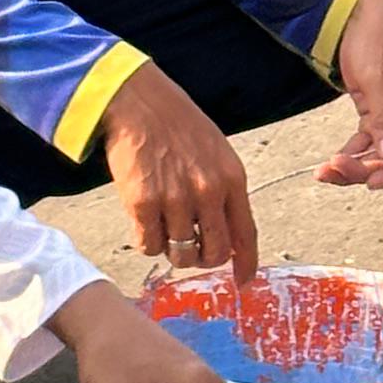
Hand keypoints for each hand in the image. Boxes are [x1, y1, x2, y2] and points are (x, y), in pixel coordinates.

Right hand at [101, 61, 258, 279]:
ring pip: (181, 254)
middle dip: (203, 259)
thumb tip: (225, 233)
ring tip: (163, 224)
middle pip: (214, 253)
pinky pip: (150, 246)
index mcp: (232, 178)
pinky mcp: (143, 204)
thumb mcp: (215, 151)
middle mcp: (208, 191)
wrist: (136, 101)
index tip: (243, 281)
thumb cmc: (175, 124)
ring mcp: (176, 199)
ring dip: (173, 249)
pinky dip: (148, 241)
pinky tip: (144, 220)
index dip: (246, 263)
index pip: (246, 234)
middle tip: (191, 249)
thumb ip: (223, 190)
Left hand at [318, 0, 382, 191]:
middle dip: (367, 170)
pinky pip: (368, 140)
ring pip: (380, 153)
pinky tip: (334, 159)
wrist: (357, 9)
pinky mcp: (376, 108)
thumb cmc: (376, 34)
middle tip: (334, 171)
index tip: (370, 181)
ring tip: (326, 170)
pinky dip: (352, 152)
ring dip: (355, 165)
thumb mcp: (377, 78)